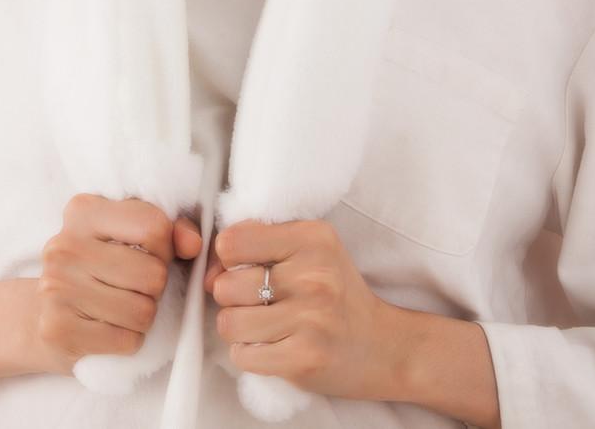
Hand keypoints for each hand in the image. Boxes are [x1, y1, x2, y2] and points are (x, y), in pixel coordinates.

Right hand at [27, 195, 203, 369]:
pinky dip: (128, 339)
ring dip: (142, 316)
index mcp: (83, 211)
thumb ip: (171, 231)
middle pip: (153, 274)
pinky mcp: (58, 330)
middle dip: (154, 287)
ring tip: (120, 307)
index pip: (154, 227)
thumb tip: (193, 244)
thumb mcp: (130, 236)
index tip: (149, 255)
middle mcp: (64, 246)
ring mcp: (56, 288)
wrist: (39, 314)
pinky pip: (127, 340)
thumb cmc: (99, 269)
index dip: (164, 248)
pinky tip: (108, 328)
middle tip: (132, 287)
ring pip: (143, 312)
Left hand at [202, 217, 411, 400]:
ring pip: (229, 322)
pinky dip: (250, 354)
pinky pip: (243, 355)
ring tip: (265, 327)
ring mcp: (310, 318)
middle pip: (225, 285)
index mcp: (313, 238)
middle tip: (261, 304)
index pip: (231, 241)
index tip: (246, 270)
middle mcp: (313, 275)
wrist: (386, 347)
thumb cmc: (338, 297)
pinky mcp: (304, 357)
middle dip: (233, 299)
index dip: (228, 260)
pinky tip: (274, 348)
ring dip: (239, 330)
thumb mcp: (311, 252)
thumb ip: (260, 246)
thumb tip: (208, 273)